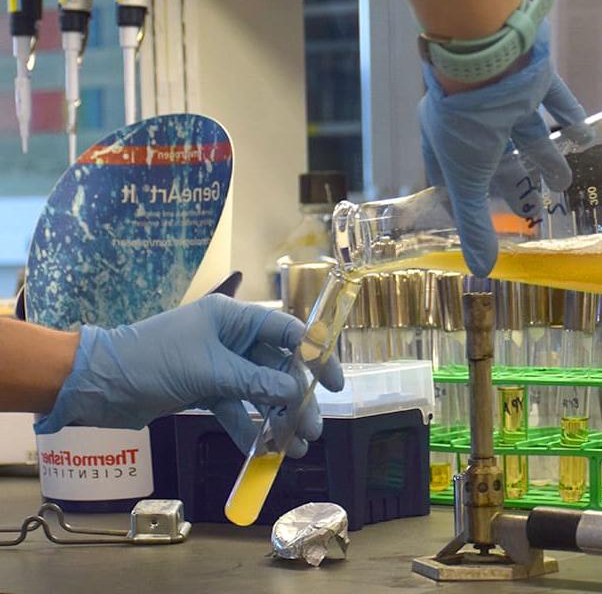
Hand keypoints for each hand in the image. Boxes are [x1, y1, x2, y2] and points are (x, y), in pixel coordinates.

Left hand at [34, 294, 341, 458]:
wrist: (98, 385)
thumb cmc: (152, 362)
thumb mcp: (209, 371)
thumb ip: (256, 382)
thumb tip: (296, 394)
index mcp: (233, 318)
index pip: (287, 332)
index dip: (315, 356)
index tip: (334, 383)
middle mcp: (231, 338)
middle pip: (277, 366)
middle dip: (297, 398)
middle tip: (313, 428)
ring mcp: (219, 365)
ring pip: (260, 391)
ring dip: (277, 418)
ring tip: (296, 446)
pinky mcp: (206, 389)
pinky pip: (237, 408)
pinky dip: (249, 428)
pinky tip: (265, 451)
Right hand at [417, 20, 589, 276]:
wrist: (486, 62)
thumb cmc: (466, 125)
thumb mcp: (468, 182)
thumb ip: (475, 226)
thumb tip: (479, 272)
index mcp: (447, 138)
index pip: (454, 175)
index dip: (467, 198)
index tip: (485, 217)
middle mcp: (474, 119)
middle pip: (495, 158)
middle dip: (514, 185)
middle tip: (532, 211)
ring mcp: (503, 98)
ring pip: (526, 133)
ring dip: (545, 158)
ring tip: (563, 182)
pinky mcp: (531, 79)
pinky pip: (554, 100)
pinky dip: (569, 116)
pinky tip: (583, 134)